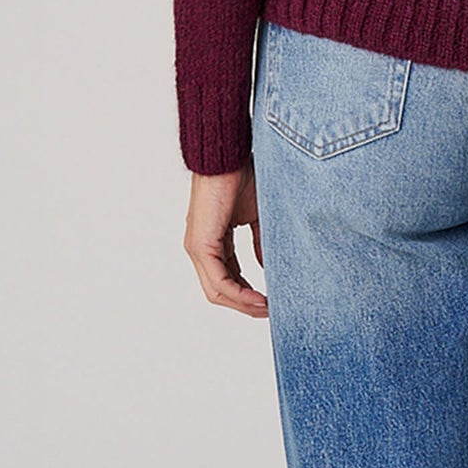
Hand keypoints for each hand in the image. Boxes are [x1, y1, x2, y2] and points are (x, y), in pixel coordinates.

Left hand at [184, 162, 268, 317]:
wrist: (228, 156)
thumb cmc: (240, 176)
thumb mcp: (254, 216)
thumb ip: (259, 243)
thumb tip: (268, 267)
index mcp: (212, 241)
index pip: (227, 277)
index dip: (247, 292)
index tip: (269, 299)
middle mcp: (200, 249)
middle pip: (220, 291)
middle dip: (245, 304)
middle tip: (269, 311)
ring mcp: (198, 248)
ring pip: (217, 291)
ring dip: (243, 304)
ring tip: (266, 308)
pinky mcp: (201, 245)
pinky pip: (218, 280)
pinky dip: (238, 293)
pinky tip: (257, 298)